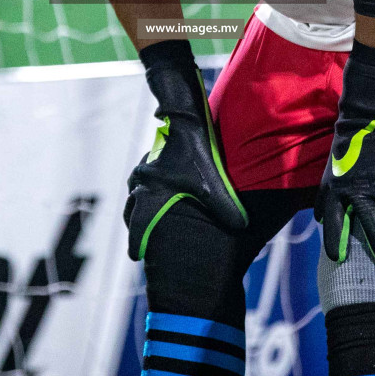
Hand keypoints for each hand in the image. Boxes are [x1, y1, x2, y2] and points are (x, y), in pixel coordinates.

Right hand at [123, 42, 246, 260]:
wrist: (184, 118)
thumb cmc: (194, 153)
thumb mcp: (211, 182)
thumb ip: (224, 207)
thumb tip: (242, 227)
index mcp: (150, 194)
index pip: (138, 226)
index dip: (137, 244)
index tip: (136, 257)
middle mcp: (140, 185)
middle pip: (132, 213)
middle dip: (136, 228)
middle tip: (141, 243)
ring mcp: (142, 172)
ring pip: (135, 197)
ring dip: (139, 209)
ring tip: (148, 220)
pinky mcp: (150, 162)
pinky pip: (141, 182)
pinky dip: (146, 192)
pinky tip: (158, 193)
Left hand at [314, 40, 374, 268]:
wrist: (365, 118)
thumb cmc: (346, 149)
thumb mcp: (329, 174)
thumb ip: (326, 200)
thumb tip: (320, 221)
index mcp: (340, 190)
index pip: (335, 222)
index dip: (335, 241)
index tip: (338, 259)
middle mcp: (361, 189)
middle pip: (374, 225)